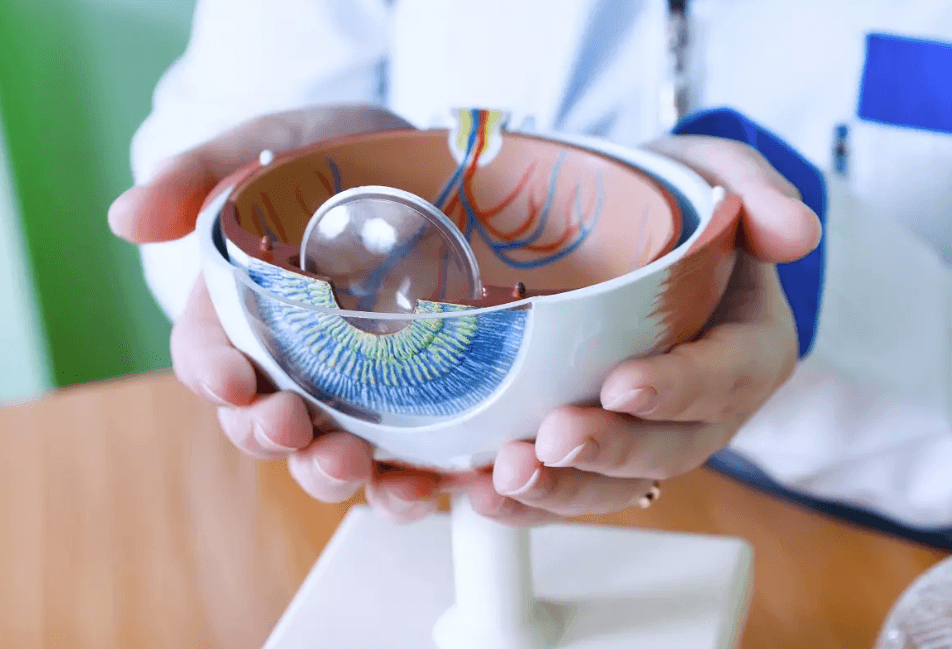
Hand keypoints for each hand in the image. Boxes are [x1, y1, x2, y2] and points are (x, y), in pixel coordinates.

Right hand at [109, 105, 452, 523]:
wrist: (424, 159)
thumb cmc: (334, 151)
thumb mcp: (267, 144)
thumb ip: (199, 175)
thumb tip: (127, 218)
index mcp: (241, 309)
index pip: (207, 357)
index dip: (211, 375)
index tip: (231, 380)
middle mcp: (290, 359)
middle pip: (261, 420)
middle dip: (269, 435)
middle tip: (290, 427)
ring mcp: (352, 384)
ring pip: (326, 449)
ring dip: (332, 471)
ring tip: (354, 466)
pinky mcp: (413, 397)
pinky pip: (405, 453)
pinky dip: (410, 478)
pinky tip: (429, 483)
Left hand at [461, 135, 822, 525]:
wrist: (629, 226)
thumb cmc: (674, 203)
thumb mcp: (715, 172)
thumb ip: (754, 188)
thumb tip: (797, 231)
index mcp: (748, 344)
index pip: (726, 375)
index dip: (678, 388)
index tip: (622, 386)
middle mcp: (706, 404)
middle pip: (671, 447)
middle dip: (610, 451)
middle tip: (550, 441)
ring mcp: (653, 431)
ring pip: (618, 482)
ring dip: (562, 491)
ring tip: (505, 479)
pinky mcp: (604, 443)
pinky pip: (573, 485)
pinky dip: (529, 501)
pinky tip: (481, 492)